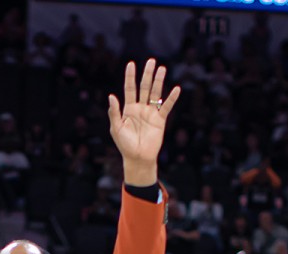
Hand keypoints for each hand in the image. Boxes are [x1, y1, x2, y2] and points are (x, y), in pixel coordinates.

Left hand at [107, 59, 179, 185]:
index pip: (130, 88)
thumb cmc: (125, 145)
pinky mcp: (160, 120)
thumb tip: (111, 96)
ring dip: (159, 81)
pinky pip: (166, 107)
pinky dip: (172, 98)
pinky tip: (176, 89)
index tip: (131, 64)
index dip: (130, 76)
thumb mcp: (116, 128)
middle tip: (151, 61)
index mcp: (128, 108)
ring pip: (155, 93)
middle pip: (144, 87)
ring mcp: (151, 113)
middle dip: (147, 74)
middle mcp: (140, 108)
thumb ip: (114, 112)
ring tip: (162, 69)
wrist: (138, 158)